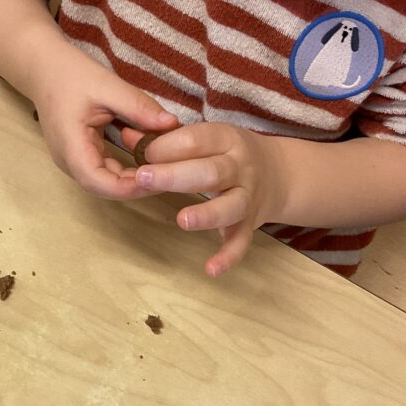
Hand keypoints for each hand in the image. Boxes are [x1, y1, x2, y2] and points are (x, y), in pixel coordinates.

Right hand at [31, 46, 178, 198]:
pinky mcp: (80, 157)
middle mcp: (69, 162)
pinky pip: (105, 172)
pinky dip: (126, 169)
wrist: (44, 69)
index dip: (130, 187)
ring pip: (106, 183)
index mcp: (71, 147)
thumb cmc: (70, 74)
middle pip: (105, 188)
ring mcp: (73, 162)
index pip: (100, 182)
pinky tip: (146, 160)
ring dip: (133, 180)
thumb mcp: (108, 86)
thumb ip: (139, 107)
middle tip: (169, 175)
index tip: (159, 177)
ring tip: (162, 169)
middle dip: (137, 186)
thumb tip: (172, 124)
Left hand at [122, 123, 288, 276]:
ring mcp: (247, 197)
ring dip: (206, 214)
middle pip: (210, 172)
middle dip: (175, 175)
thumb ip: (167, 140)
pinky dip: (228, 257)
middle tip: (143, 178)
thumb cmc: (228, 154)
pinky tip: (211, 270)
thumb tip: (126, 135)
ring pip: (230, 206)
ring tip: (182, 220)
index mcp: (226, 139)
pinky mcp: (250, 224)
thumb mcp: (206, 138)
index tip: (142, 154)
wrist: (279, 174)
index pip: (196, 140)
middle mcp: (240, 167)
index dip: (166, 146)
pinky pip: (241, 242)